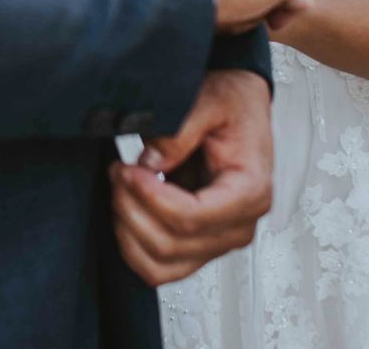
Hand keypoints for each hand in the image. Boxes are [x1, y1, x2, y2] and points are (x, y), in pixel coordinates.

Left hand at [110, 70, 272, 285]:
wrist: (238, 106)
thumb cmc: (231, 104)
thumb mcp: (208, 101)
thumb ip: (180, 131)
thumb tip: (151, 161)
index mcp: (250, 191)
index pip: (193, 216)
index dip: (150, 198)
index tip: (127, 170)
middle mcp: (239, 224)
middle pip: (172, 244)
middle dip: (131, 208)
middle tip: (118, 171)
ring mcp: (218, 239)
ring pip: (161, 265)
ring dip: (128, 230)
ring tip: (120, 189)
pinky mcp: (198, 244)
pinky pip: (159, 267)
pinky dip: (132, 245)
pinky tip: (126, 208)